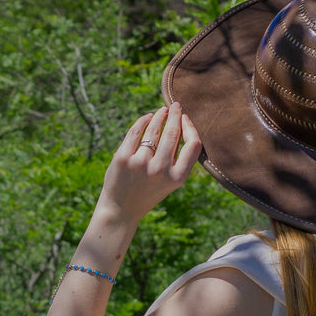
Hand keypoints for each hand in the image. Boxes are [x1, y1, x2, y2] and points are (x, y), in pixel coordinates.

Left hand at [95, 104, 201, 225]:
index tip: (185, 119)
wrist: (122, 209)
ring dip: (159, 116)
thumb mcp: (170, 181)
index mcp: (177, 178)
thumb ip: (177, 158)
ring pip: (154, 130)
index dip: (190, 128)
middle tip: (175, 106)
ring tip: (161, 111)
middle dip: (175, 115)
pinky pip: (135, 132)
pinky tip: (147, 117)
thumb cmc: (148, 192)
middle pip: (173, 133)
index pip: (193, 145)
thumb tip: (180, 123)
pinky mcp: (123, 158)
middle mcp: (160, 170)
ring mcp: (141, 164)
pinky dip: (143, 121)